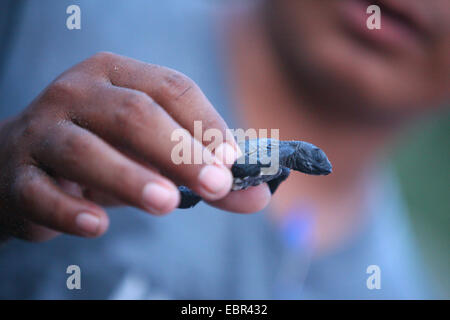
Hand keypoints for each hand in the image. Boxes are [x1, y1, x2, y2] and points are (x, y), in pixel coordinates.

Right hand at [0, 52, 270, 241]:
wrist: (22, 164)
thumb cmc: (102, 153)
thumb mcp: (153, 153)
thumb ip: (204, 172)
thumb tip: (257, 196)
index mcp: (116, 75)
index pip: (170, 88)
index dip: (206, 123)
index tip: (233, 161)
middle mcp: (76, 94)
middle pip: (133, 114)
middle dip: (179, 150)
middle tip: (216, 185)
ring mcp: (40, 132)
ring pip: (84, 149)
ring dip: (130, 178)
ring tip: (167, 203)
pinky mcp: (16, 176)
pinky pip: (41, 193)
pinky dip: (71, 210)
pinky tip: (99, 224)